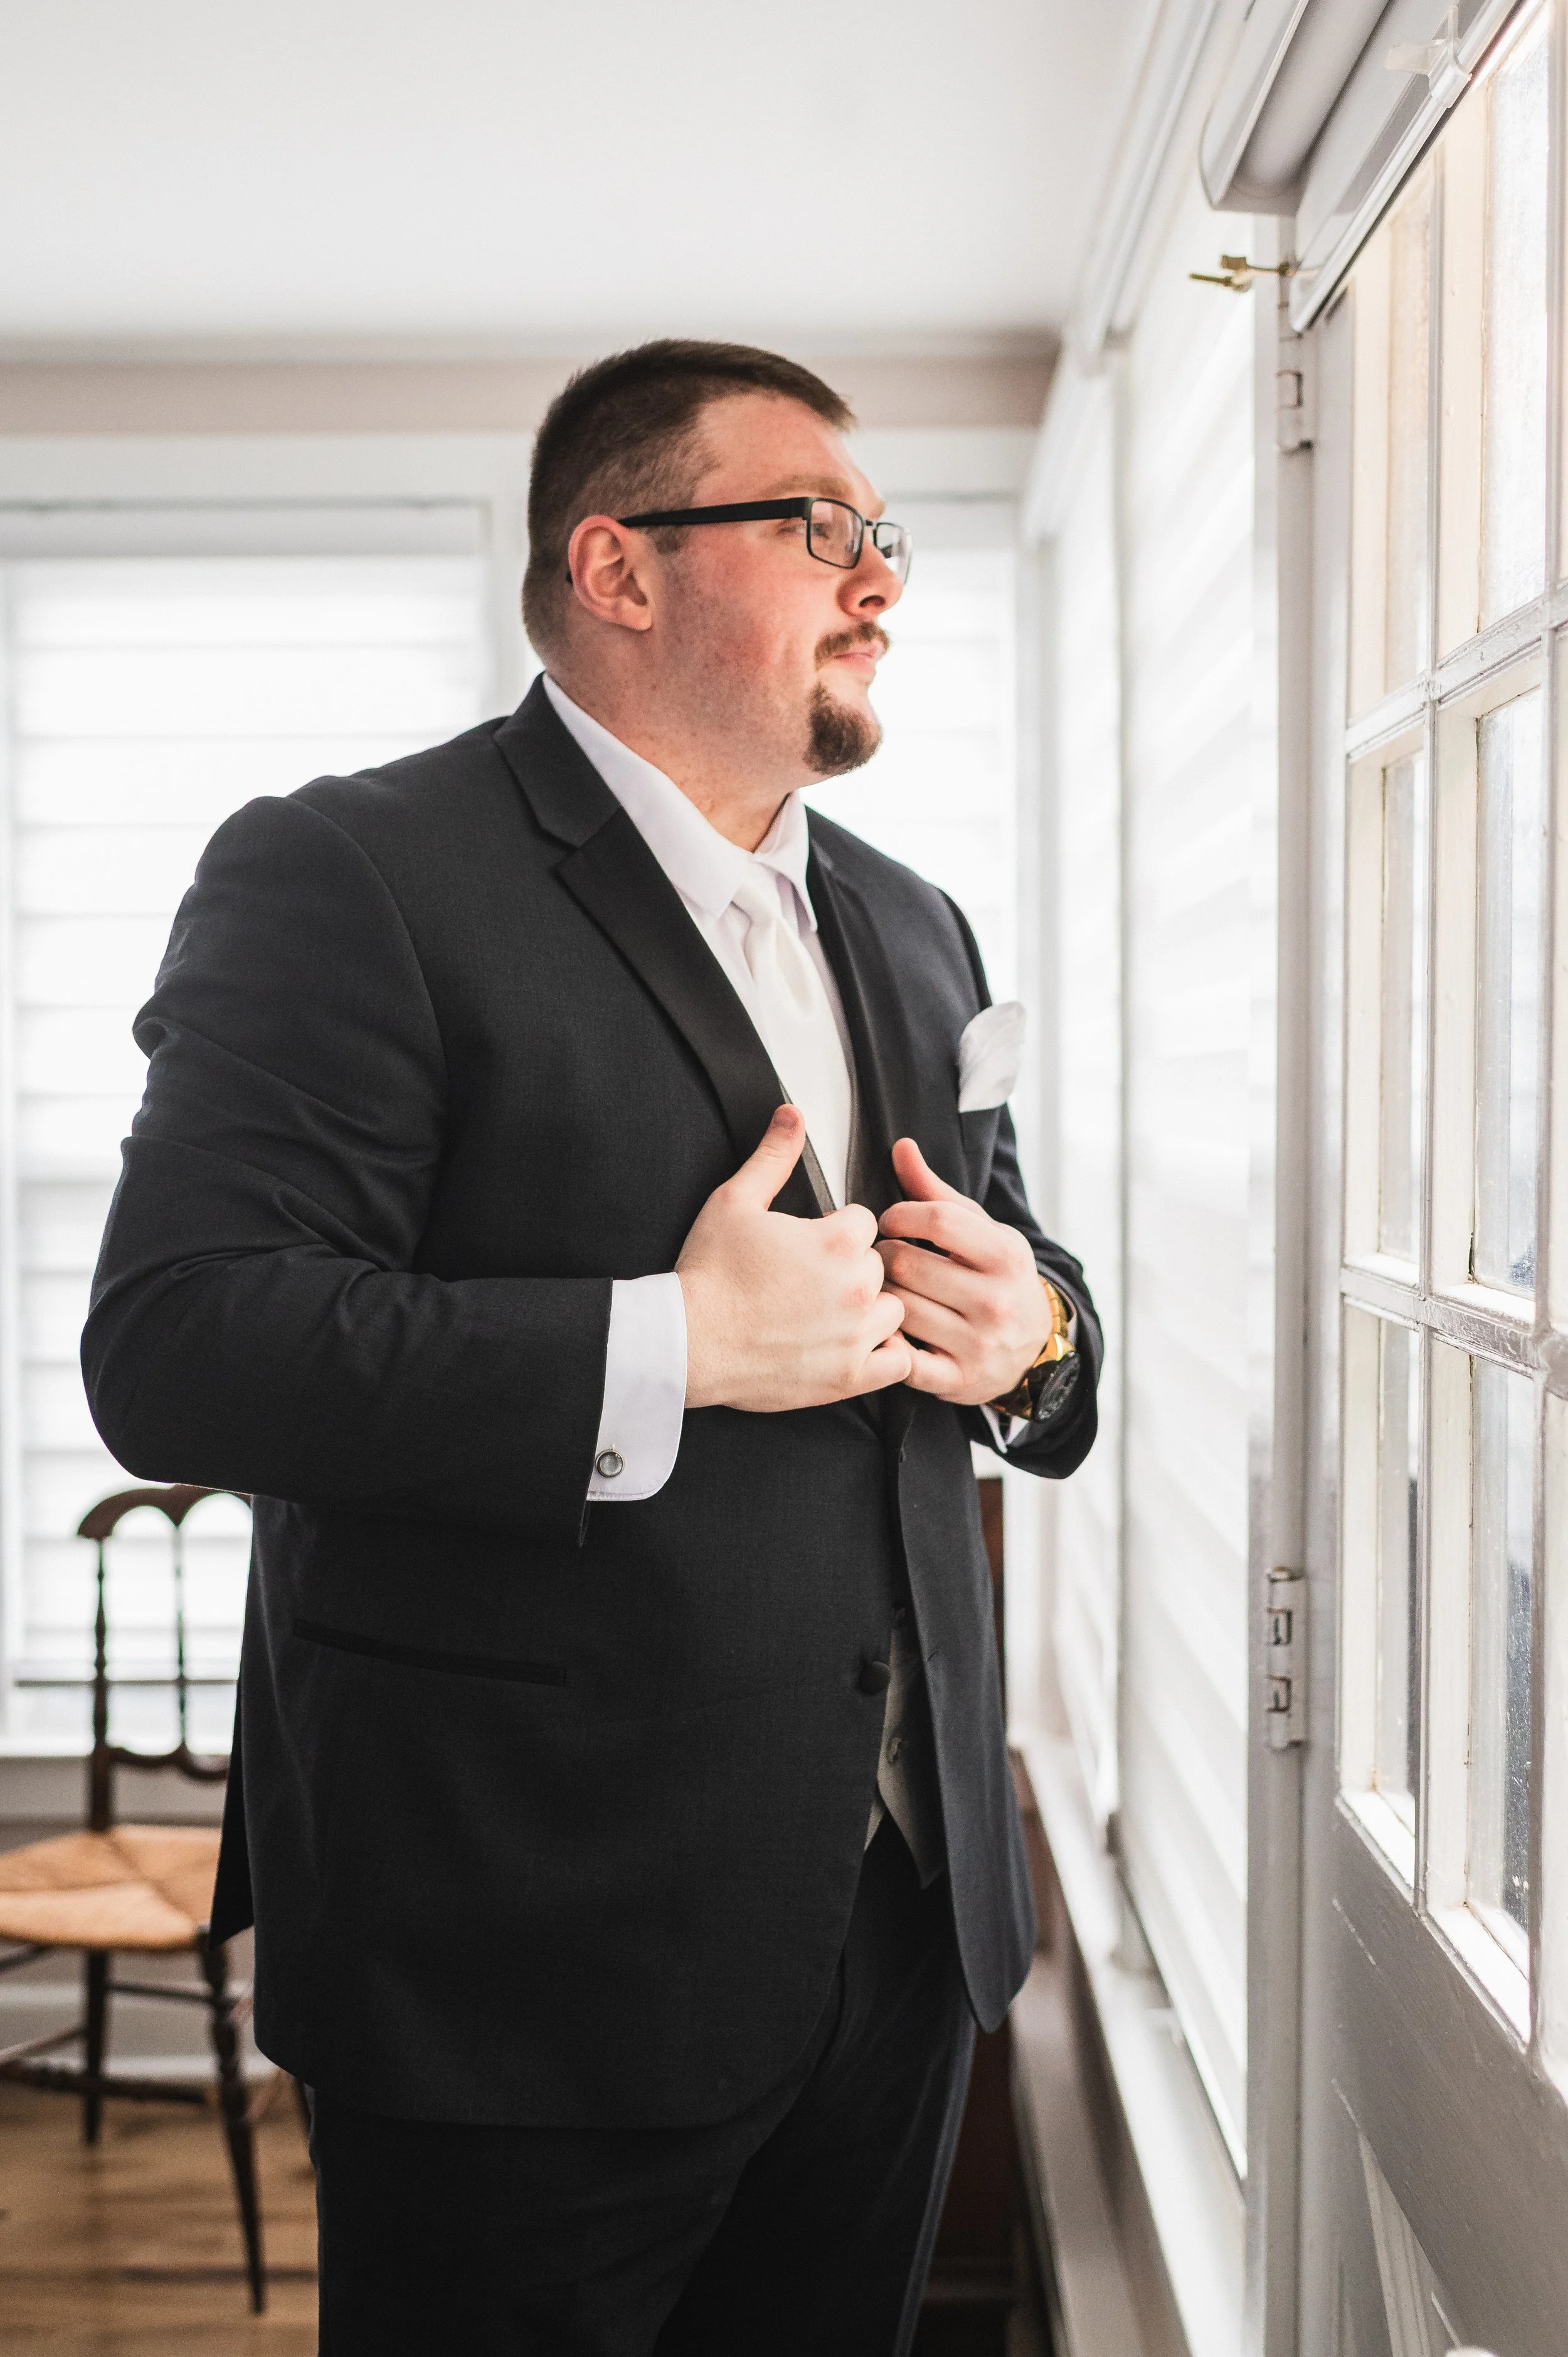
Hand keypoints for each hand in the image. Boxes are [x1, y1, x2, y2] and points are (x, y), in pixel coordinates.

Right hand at [678, 1107, 913, 1411]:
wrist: (688, 1342)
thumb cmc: (709, 1275)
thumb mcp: (734, 1201)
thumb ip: (773, 1156)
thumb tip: (792, 1114)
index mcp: (837, 1241)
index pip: (866, 1223)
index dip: (837, 1231)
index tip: (810, 1247)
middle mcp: (856, 1287)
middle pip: (880, 1265)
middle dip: (852, 1269)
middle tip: (810, 1283)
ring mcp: (856, 1334)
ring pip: (893, 1310)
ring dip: (870, 1310)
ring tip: (829, 1314)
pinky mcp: (850, 1375)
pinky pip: (898, 1361)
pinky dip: (883, 1355)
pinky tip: (853, 1346)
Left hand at [875, 1138, 1050, 1405]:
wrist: (1032, 1347)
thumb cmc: (996, 1277)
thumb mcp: (981, 1232)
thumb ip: (937, 1193)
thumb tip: (901, 1146)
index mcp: (1006, 1255)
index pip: (937, 1220)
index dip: (900, 1215)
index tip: (890, 1221)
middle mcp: (996, 1301)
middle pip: (908, 1264)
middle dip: (884, 1255)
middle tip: (882, 1257)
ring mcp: (978, 1344)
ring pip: (899, 1308)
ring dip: (882, 1295)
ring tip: (885, 1288)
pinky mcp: (957, 1381)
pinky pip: (902, 1359)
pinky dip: (886, 1342)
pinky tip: (886, 1327)